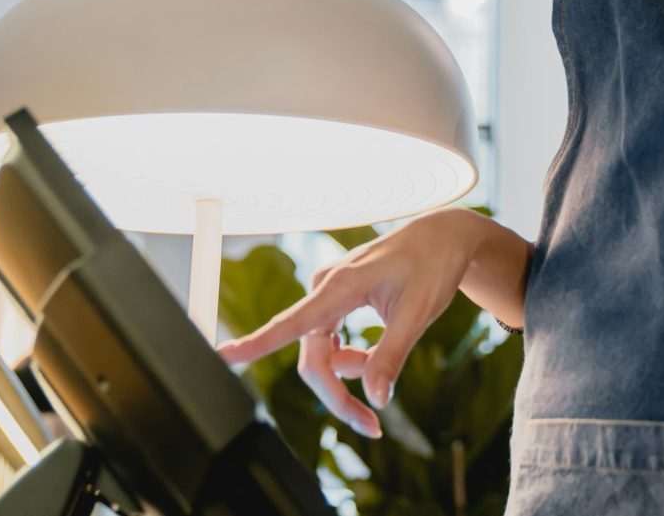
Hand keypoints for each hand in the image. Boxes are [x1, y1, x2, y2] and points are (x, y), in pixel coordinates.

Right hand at [215, 208, 484, 437]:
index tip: (222, 355)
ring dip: (347, 376)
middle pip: (313, 359)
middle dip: (338, 395)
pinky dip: (350, 359)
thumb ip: (391, 356)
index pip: (290, 322)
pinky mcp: (334, 300)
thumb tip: (376, 398)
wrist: (442, 238)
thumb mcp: (419, 314)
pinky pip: (329, 343)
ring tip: (384, 373)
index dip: (255, 344)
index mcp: (341, 286)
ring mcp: (328, 294)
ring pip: (320, 354)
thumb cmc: (431, 267)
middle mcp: (325, 288)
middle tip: (371, 426)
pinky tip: (373, 353)